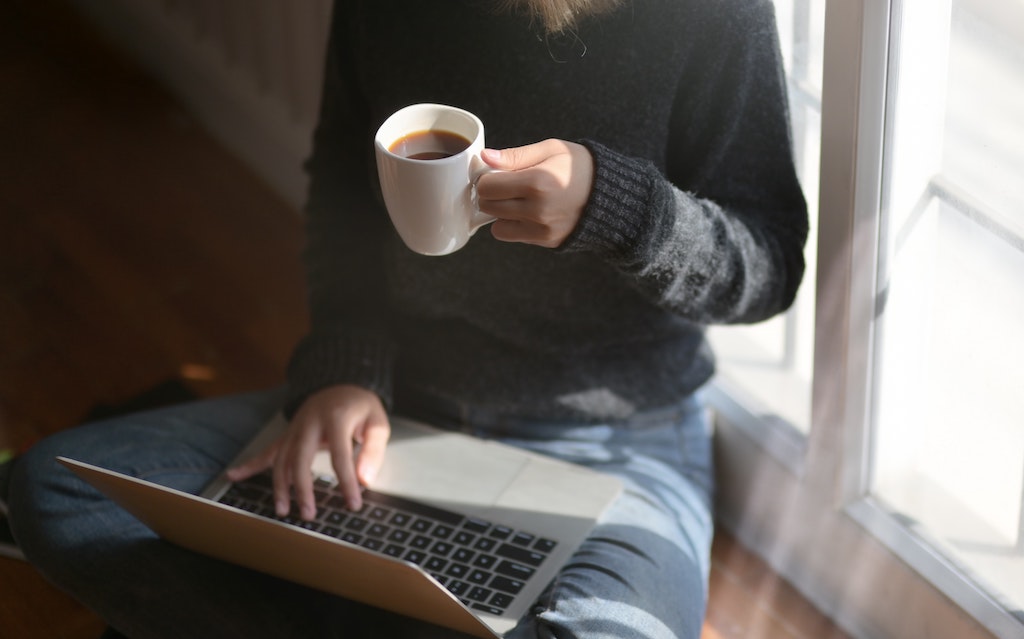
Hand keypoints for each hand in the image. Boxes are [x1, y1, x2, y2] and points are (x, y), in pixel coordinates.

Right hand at [226, 384, 389, 518]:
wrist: (340, 383)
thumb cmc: (360, 406)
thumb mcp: (378, 422)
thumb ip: (373, 450)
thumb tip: (365, 479)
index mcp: (336, 418)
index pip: (340, 455)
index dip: (346, 482)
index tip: (353, 504)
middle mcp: (310, 422)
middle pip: (300, 458)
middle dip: (302, 489)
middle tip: (309, 514)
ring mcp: (295, 428)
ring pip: (281, 459)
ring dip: (280, 486)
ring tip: (283, 510)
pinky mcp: (288, 434)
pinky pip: (267, 451)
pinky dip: (250, 465)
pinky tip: (233, 476)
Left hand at [477, 139, 593, 247]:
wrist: (611, 196)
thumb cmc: (580, 167)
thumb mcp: (551, 150)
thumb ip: (515, 155)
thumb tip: (485, 157)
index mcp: (537, 182)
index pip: (487, 186)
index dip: (487, 178)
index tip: (496, 173)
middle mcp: (537, 209)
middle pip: (488, 206)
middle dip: (491, 194)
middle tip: (506, 185)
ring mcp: (541, 229)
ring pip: (496, 225)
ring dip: (500, 212)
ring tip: (518, 199)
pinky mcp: (545, 240)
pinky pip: (511, 235)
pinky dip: (513, 225)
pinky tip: (528, 212)